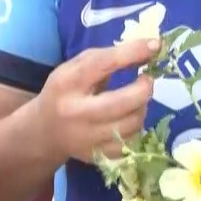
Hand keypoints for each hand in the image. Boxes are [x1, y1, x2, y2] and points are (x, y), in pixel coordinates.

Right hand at [35, 39, 159, 161]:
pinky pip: (131, 142)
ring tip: (137, 99)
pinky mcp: (97, 155)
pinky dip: (135, 127)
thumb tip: (150, 49)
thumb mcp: (76, 68)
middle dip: (144, 88)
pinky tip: (128, 118)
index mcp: (67, 83)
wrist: (45, 130)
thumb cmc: (66, 91)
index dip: (132, 53)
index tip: (154, 45)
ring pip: (132, 124)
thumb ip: (109, 57)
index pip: (102, 64)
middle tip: (147, 80)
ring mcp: (87, 138)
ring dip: (142, 108)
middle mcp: (76, 112)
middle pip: (124, 102)